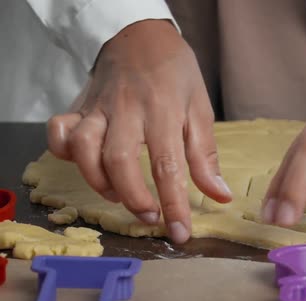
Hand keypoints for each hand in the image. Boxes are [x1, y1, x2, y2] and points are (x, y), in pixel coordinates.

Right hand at [46, 19, 231, 242]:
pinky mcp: (79, 106)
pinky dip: (63, 153)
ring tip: (121, 195)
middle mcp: (128, 110)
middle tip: (150, 216)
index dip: (174, 204)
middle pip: (119, 162)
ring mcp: (99, 107)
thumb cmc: (176, 74)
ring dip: (99, 182)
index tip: (180, 234)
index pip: (167, 165)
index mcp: (164, 111)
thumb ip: (206, 155)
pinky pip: (59, 131)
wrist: (141, 34)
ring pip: (84, 150)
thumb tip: (220, 196)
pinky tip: (85, 165)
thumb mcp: (200, 109)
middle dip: (134, 198)